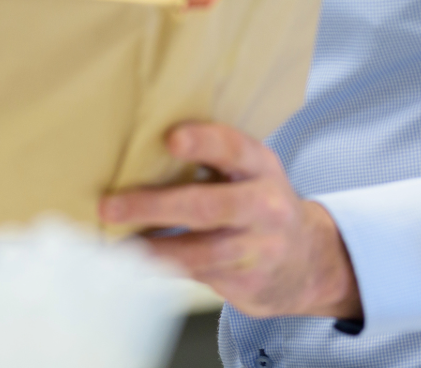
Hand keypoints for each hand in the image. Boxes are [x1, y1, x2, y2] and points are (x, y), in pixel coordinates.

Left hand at [100, 123, 359, 319]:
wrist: (310, 262)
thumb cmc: (260, 206)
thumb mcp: (250, 174)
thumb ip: (213, 161)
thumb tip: (139, 150)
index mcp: (261, 167)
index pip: (234, 149)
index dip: (203, 143)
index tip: (171, 139)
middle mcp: (265, 206)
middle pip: (207, 206)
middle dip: (153, 206)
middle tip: (110, 206)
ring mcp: (260, 248)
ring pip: (201, 251)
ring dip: (153, 248)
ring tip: (117, 244)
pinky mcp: (249, 281)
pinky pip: (200, 275)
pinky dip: (165, 269)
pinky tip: (138, 263)